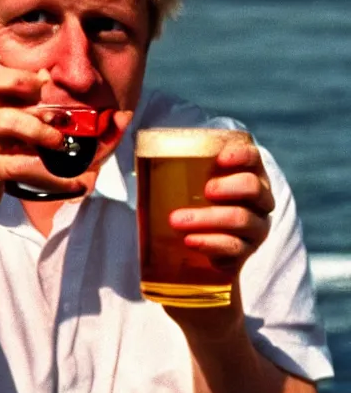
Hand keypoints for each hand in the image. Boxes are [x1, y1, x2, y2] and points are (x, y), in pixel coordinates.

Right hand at [0, 62, 84, 232]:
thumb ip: (24, 109)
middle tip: (60, 116)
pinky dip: (50, 174)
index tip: (48, 83)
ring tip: (61, 143)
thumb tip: (48, 78)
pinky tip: (72, 182)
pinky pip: (19, 164)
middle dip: (31, 92)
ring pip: (10, 121)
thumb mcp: (6, 132)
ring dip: (43, 130)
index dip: (24, 75)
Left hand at [169, 139, 274, 280]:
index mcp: (249, 174)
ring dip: (208, 218)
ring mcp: (255, 228)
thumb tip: (133, 138)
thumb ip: (175, 161)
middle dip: (229, 187)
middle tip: (205, 190)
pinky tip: (189, 240)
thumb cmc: (193, 201)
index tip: (220, 159)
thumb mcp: (188, 179)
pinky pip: (233, 249)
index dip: (241, 156)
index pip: (253, 159)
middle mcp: (259, 201)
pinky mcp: (245, 254)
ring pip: (242, 220)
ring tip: (176, 220)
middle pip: (254, 188)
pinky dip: (210, 243)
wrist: (200, 245)